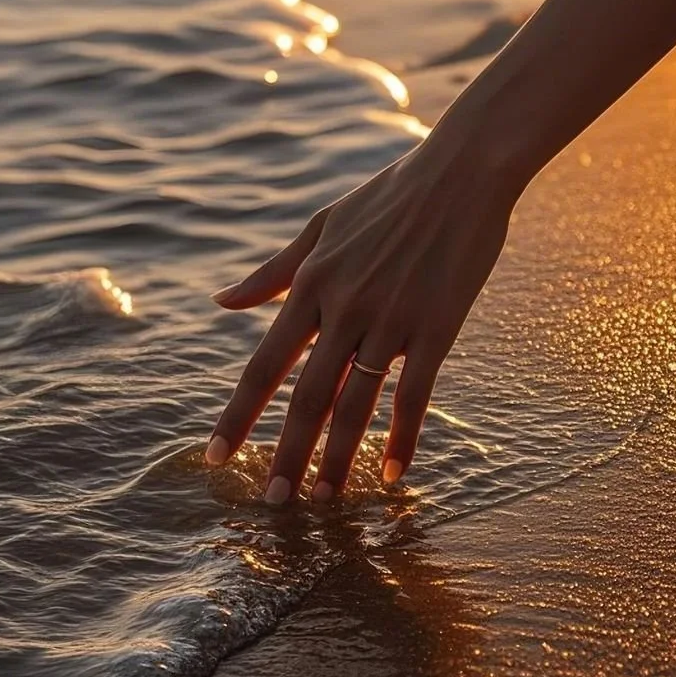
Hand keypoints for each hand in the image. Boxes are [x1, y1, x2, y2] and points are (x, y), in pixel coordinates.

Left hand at [205, 128, 512, 503]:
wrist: (460, 172)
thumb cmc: (388, 196)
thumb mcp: (320, 227)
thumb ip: (273, 273)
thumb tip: (220, 302)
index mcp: (311, 284)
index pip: (264, 365)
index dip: (238, 415)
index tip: (215, 458)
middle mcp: (343, 308)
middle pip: (306, 397)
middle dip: (284, 454)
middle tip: (272, 504)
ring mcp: (391, 320)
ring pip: (356, 404)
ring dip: (337, 458)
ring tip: (322, 501)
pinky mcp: (436, 327)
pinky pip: (414, 395)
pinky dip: (401, 438)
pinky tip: (391, 475)